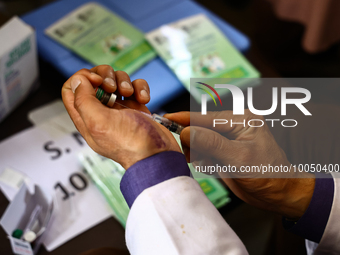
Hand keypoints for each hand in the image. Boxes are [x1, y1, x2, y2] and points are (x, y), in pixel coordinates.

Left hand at [62, 65, 180, 168]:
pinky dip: (140, 88)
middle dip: (106, 77)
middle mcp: (100, 111)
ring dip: (125, 82)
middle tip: (113, 88)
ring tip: (131, 95)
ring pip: (116, 80)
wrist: (157, 153)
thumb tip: (77, 80)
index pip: (71, 89)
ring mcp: (119, 108)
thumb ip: (83, 100)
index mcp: (85, 117)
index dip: (81, 79)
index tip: (97, 81)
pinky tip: (143, 99)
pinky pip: (135, 87)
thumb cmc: (129, 143)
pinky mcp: (136, 107)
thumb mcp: (99, 122)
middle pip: (94, 80)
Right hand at [165, 110, 314, 219]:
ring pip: (198, 143)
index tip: (166, 118)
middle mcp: (232, 128)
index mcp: (240, 120)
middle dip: (193, 143)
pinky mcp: (222, 154)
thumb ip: (212, 144)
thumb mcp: (239, 158)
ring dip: (198, 155)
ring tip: (211, 165)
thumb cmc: (267, 174)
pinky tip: (215, 169)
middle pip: (199, 129)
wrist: (278, 195)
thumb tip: (186, 132)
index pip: (206, 118)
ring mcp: (226, 141)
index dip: (185, 118)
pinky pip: (202, 155)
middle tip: (194, 155)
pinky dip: (203, 163)